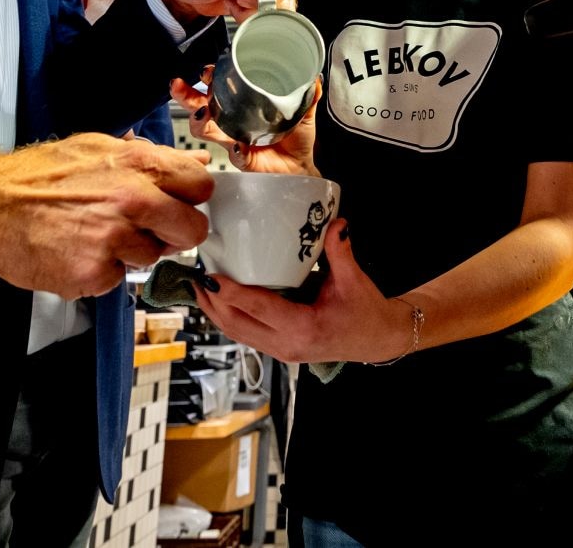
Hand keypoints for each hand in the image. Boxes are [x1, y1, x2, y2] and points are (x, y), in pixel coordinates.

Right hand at [0, 134, 213, 296]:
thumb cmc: (38, 176)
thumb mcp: (97, 148)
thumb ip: (150, 157)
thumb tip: (195, 163)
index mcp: (137, 165)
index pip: (201, 186)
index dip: (191, 197)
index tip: (179, 202)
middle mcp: (133, 201)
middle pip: (192, 230)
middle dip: (175, 232)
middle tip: (148, 228)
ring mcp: (115, 240)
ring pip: (152, 257)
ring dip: (131, 251)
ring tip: (95, 234)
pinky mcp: (95, 273)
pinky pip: (118, 278)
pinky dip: (102, 271)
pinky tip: (78, 252)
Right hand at [172, 66, 319, 174]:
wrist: (301, 166)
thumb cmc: (295, 137)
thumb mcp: (303, 111)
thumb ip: (308, 95)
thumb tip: (315, 76)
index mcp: (242, 105)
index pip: (219, 87)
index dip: (209, 78)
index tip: (206, 70)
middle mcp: (232, 122)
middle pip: (200, 106)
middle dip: (186, 95)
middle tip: (180, 86)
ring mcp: (233, 140)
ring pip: (206, 130)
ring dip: (200, 121)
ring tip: (203, 112)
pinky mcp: (243, 160)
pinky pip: (235, 155)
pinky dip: (236, 150)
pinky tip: (239, 146)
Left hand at [192, 219, 417, 364]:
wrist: (376, 340)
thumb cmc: (366, 314)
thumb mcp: (354, 280)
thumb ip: (340, 251)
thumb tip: (335, 222)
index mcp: (304, 328)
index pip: (258, 309)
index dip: (230, 293)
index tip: (210, 276)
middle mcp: (287, 344)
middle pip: (237, 325)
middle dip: (211, 302)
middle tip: (196, 275)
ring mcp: (281, 350)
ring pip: (237, 333)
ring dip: (215, 312)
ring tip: (199, 287)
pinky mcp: (279, 348)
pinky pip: (245, 334)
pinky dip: (228, 318)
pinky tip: (219, 301)